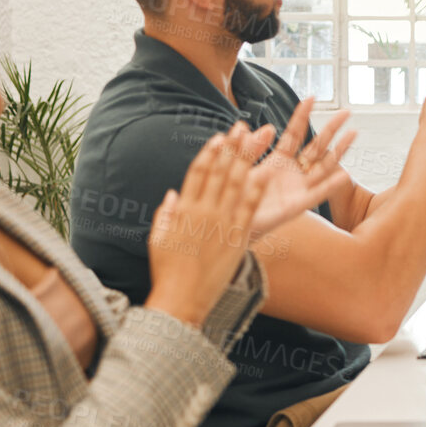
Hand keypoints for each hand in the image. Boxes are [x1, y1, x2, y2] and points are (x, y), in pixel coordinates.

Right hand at [146, 134, 262, 326]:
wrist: (182, 299)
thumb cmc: (166, 272)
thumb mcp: (158, 239)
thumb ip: (165, 214)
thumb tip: (173, 193)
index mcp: (183, 210)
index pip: (197, 173)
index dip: (209, 153)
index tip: (219, 138)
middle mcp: (203, 212)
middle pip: (220, 172)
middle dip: (232, 147)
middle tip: (241, 127)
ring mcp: (221, 223)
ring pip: (236, 184)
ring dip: (247, 159)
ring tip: (256, 140)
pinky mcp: (237, 238)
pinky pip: (250, 208)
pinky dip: (258, 189)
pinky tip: (267, 172)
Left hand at [226, 99, 357, 236]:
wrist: (227, 224)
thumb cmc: (232, 195)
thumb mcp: (237, 166)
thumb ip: (247, 148)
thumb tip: (258, 126)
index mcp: (278, 161)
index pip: (294, 134)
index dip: (302, 116)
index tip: (311, 97)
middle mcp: (293, 173)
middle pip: (317, 146)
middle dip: (331, 129)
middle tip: (346, 111)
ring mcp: (297, 189)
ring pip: (323, 166)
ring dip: (339, 150)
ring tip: (354, 133)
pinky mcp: (296, 207)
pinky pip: (316, 195)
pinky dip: (330, 186)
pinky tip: (344, 175)